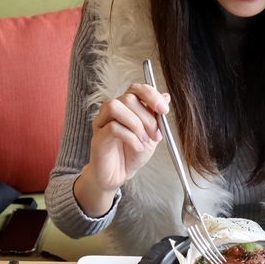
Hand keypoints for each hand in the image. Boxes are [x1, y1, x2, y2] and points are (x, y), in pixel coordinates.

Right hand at [73, 84, 169, 216]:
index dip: (151, 95)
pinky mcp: (97, 136)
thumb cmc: (132, 154)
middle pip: (128, 98)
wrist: (119, 175)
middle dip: (147, 117)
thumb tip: (166, 97)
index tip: (164, 110)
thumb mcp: (151, 134)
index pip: (136, 88)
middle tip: (155, 135)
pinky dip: (130, 137)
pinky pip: (112, 127)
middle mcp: (112, 110)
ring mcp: (102, 122)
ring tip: (143, 140)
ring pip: (116, 107)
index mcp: (126, 107)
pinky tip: (137, 147)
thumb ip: (157, 116)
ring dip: (135, 124)